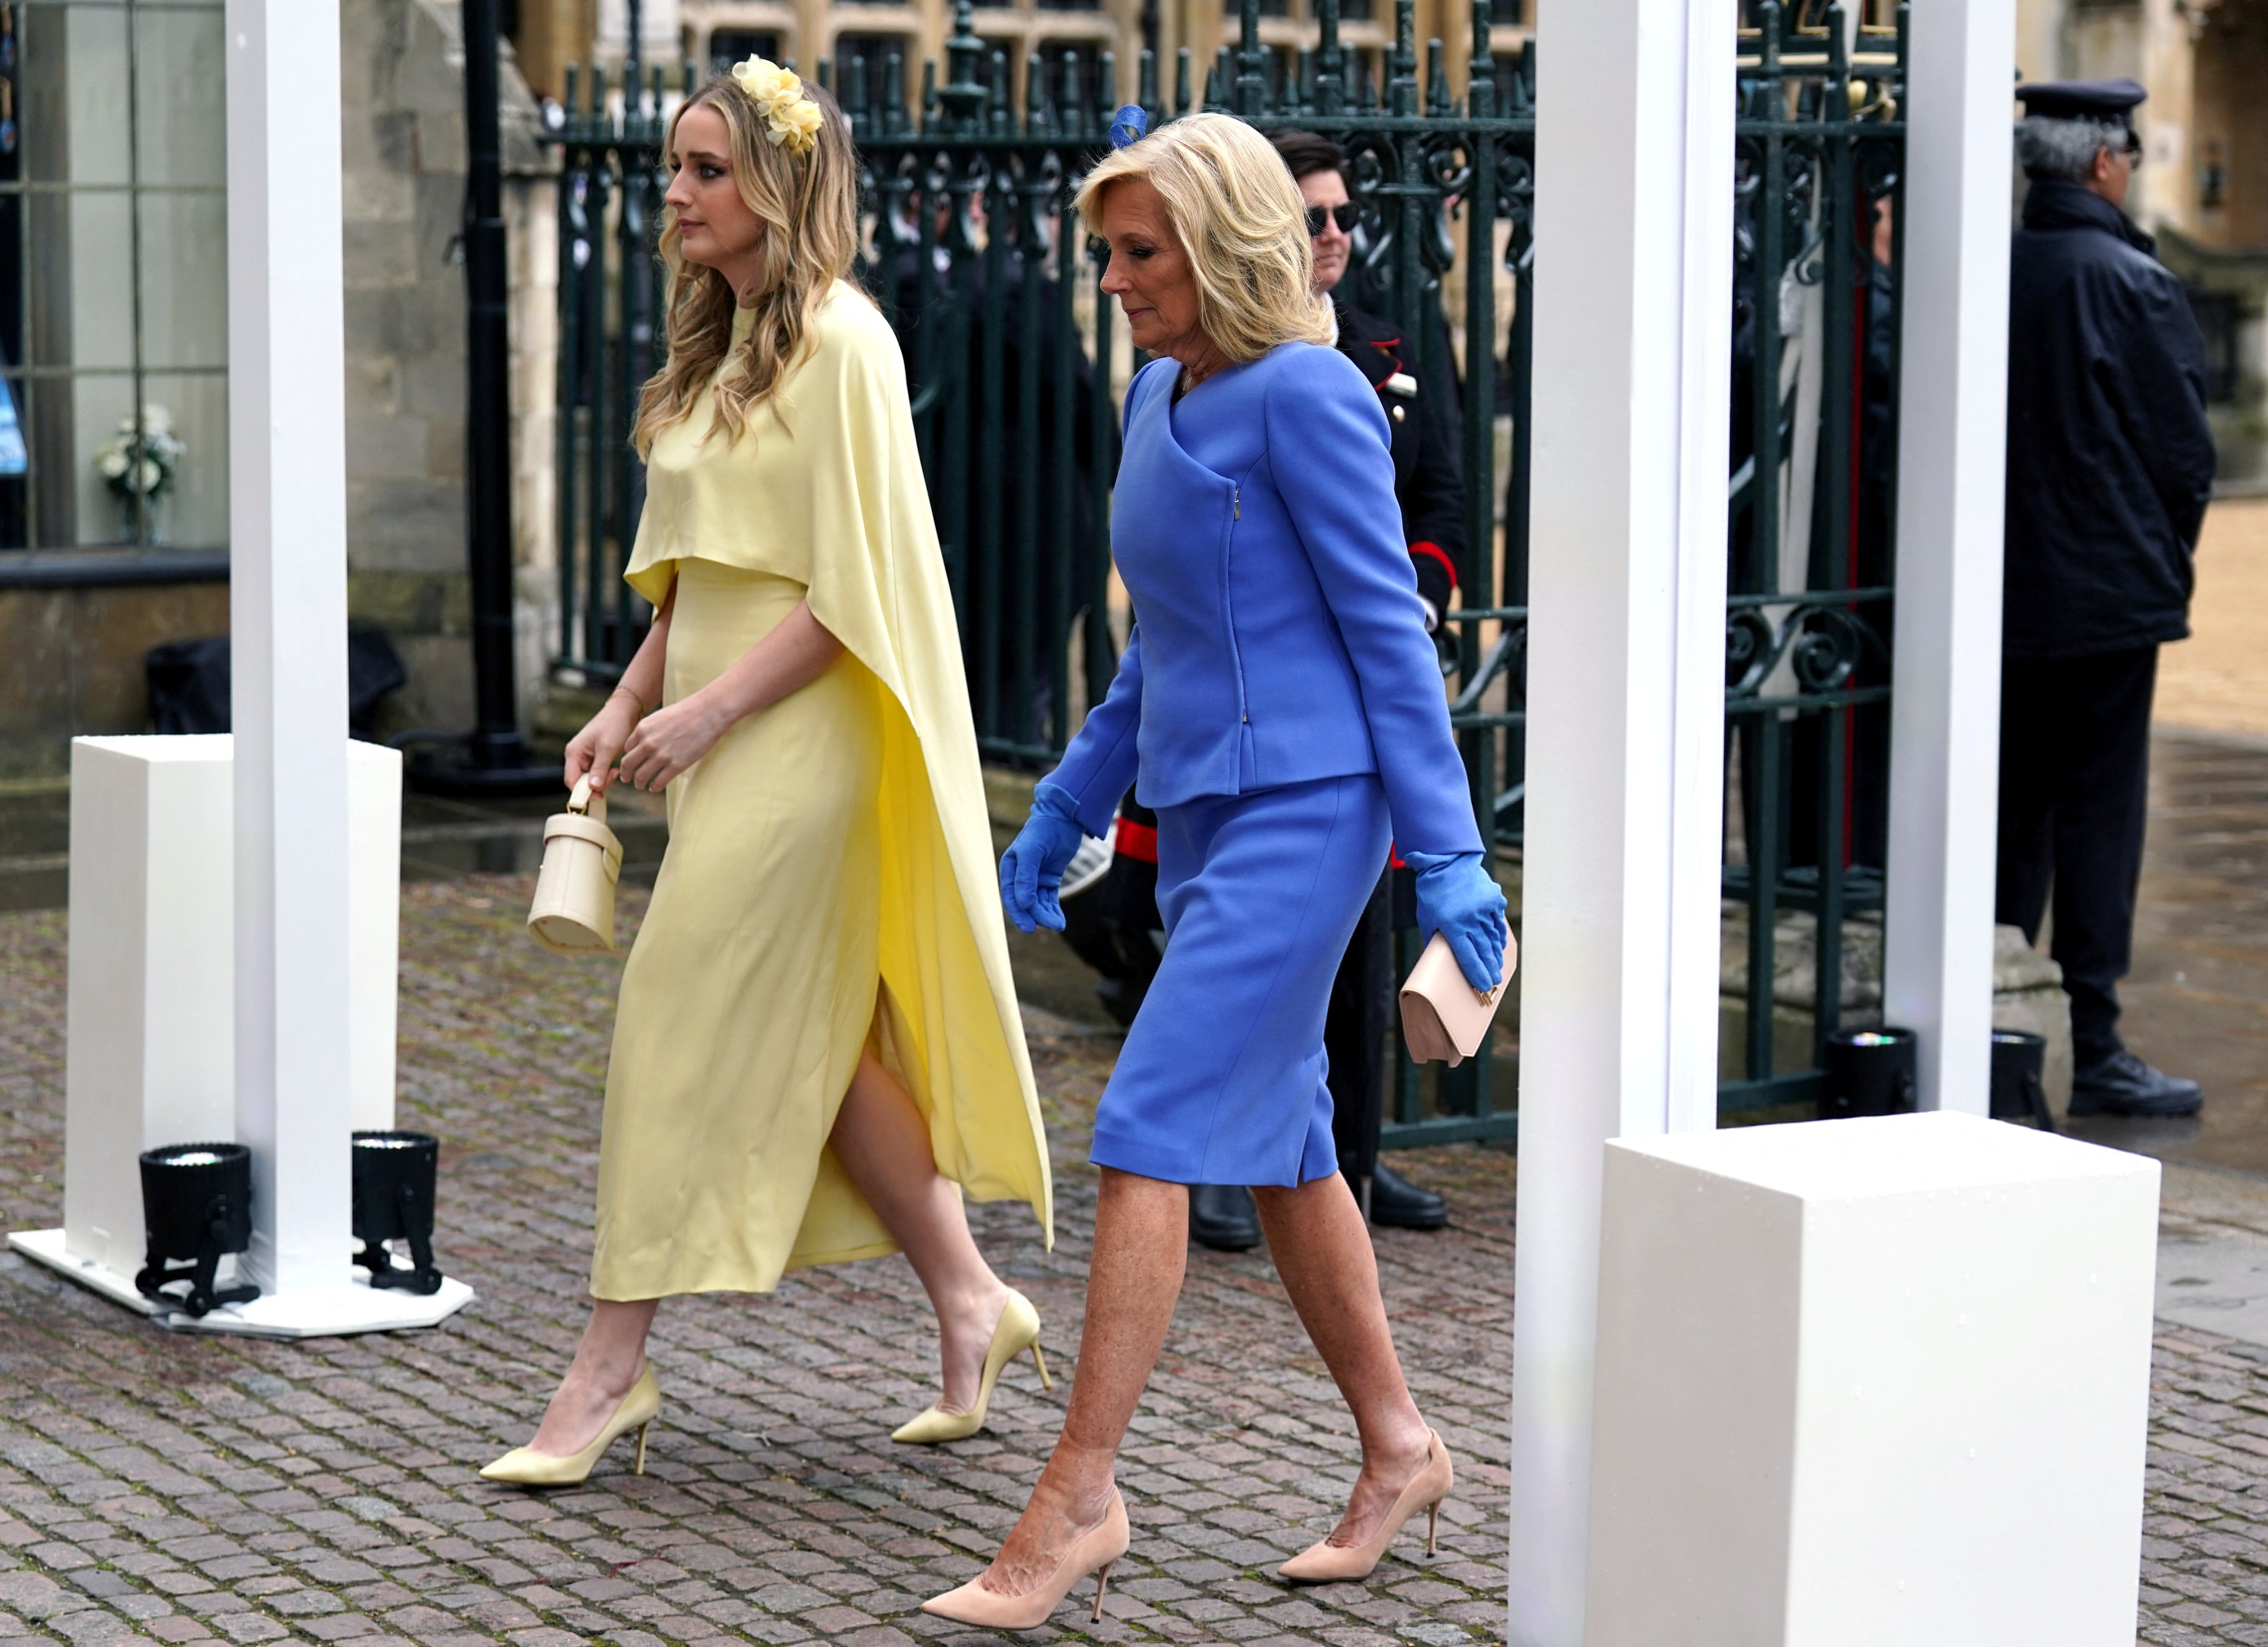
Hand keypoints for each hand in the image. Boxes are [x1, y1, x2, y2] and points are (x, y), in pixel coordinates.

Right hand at [563, 692, 641, 793]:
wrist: (624, 712)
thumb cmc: (614, 725)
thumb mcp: (607, 748)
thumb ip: (599, 769)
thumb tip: (593, 788)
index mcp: (573, 753)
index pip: (571, 781)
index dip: (583, 792)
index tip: (599, 795)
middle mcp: (576, 756)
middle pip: (580, 783)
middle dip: (597, 785)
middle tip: (612, 776)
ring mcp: (584, 758)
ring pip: (590, 780)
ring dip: (603, 780)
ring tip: (615, 770)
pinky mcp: (594, 759)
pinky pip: (596, 774)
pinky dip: (606, 775)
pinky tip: (614, 769)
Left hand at [618, 693, 730, 791]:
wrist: (707, 713)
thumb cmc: (687, 712)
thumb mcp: (660, 717)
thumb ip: (649, 730)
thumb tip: (644, 743)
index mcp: (642, 729)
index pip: (627, 749)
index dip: (629, 757)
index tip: (632, 763)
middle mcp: (648, 743)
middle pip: (628, 764)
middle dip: (626, 774)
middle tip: (627, 779)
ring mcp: (661, 756)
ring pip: (641, 776)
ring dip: (639, 783)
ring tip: (641, 785)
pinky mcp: (676, 765)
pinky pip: (658, 782)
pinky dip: (654, 787)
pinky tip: (655, 787)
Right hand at [999, 781, 1088, 932]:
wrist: (1064, 818)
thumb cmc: (1043, 830)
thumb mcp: (1032, 852)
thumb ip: (1026, 877)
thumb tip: (1024, 904)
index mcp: (1010, 868)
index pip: (1010, 896)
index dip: (1018, 913)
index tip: (1029, 927)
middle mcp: (1020, 876)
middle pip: (1025, 902)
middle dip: (1036, 916)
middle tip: (1050, 926)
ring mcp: (1035, 878)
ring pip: (1038, 903)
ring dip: (1047, 915)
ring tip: (1058, 924)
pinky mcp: (1049, 879)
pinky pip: (1049, 899)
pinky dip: (1054, 910)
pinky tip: (1060, 920)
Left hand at [1404, 848, 1508, 992]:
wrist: (1448, 861)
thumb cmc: (1432, 892)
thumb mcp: (1427, 917)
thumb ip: (1433, 938)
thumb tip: (1439, 958)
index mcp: (1452, 925)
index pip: (1467, 957)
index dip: (1477, 974)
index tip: (1483, 986)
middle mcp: (1471, 919)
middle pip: (1484, 951)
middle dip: (1490, 970)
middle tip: (1494, 982)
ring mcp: (1485, 909)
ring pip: (1494, 939)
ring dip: (1495, 955)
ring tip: (1497, 967)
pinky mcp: (1494, 900)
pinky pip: (1498, 923)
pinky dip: (1498, 936)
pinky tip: (1499, 946)